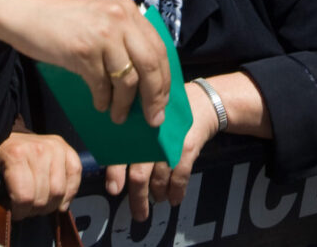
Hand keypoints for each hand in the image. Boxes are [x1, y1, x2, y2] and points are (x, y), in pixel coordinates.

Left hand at [0, 128, 81, 219]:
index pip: (25, 197)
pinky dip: (70, 192)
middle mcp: (38, 148)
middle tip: (26, 208)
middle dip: (34, 210)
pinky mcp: (65, 147)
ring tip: (40, 203)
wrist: (4, 138)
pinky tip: (60, 200)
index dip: (19, 212)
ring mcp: (54, 146)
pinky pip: (75, 174)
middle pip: (44, 197)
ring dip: (51, 204)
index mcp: (15, 155)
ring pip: (60, 190)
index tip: (14, 211)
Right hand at [23, 0, 170, 126]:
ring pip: (128, 79)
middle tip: (153, 118)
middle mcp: (121, 19)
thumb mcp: (101, 20)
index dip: (165, 79)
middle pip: (151, 65)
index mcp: (129, 11)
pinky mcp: (83, 50)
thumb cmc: (63, 21)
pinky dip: (103, 100)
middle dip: (155, 97)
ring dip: (125, 104)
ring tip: (119, 116)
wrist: (27, 11)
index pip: (159, 49)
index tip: (163, 102)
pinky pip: (101, 84)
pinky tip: (100, 105)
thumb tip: (143, 83)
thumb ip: (123, 40)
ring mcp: (103, 34)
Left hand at [105, 81, 220, 220]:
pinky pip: (180, 177)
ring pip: (159, 179)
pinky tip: (174, 199)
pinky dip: (177, 191)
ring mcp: (170, 144)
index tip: (114, 189)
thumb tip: (115, 167)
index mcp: (137, 129)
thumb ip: (132, 138)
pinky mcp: (188, 148)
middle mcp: (151, 138)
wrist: (202, 102)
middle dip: (138, 198)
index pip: (121, 153)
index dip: (115, 173)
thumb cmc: (169, 114)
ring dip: (158, 194)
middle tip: (139, 214)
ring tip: (158, 199)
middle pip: (139, 174)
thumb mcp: (147, 118)